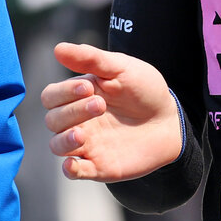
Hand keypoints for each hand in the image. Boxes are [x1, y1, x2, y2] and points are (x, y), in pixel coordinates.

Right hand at [41, 42, 182, 181]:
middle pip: (52, 120)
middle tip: (101, 105)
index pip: (51, 96)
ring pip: (57, 145)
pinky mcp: (99, 166)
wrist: (169, 119)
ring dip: (64, 139)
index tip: (88, 88)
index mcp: (77, 96)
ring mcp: (87, 144)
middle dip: (72, 112)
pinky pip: (74, 172)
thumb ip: (90, 59)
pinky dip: (69, 169)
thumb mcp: (120, 67)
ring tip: (82, 134)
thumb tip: (58, 48)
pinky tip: (73, 164)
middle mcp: (77, 120)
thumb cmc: (144, 89)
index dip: (63, 93)